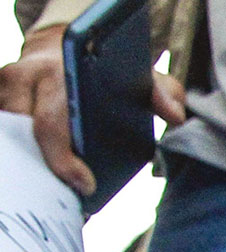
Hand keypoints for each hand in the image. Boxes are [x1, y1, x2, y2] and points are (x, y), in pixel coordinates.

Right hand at [0, 25, 185, 198]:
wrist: (64, 46)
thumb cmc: (107, 68)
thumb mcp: (141, 73)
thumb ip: (163, 91)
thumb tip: (175, 115)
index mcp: (58, 72)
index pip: (51, 124)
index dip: (62, 160)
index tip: (85, 185)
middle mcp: (23, 77)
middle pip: (22, 135)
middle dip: (45, 169)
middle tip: (69, 198)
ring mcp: (5, 89)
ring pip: (8, 138)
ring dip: (30, 167)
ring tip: (55, 193)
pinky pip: (5, 139)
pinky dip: (20, 160)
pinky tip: (41, 181)